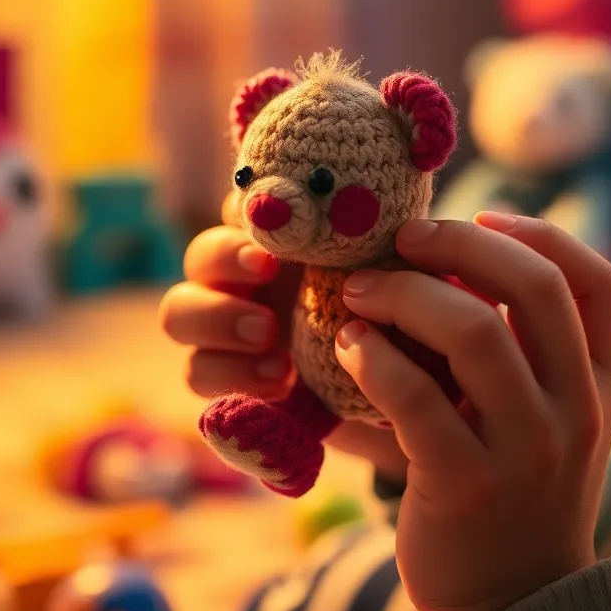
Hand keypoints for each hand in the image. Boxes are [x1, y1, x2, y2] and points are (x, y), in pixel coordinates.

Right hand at [159, 195, 410, 484]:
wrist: (407, 402)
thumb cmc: (404, 325)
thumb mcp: (403, 283)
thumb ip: (396, 248)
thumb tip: (432, 219)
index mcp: (278, 244)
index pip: (239, 208)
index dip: (249, 210)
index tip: (283, 224)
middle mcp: (242, 282)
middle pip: (198, 254)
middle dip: (224, 258)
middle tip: (265, 270)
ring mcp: (225, 332)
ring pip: (178, 312)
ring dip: (217, 318)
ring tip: (269, 334)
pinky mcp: (226, 381)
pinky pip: (198, 373)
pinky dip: (231, 375)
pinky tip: (280, 381)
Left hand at [335, 213, 610, 610]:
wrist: (512, 610)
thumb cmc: (514, 497)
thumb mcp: (549, 425)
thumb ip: (525, 357)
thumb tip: (444, 264)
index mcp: (599, 386)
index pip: (598, 284)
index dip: (542, 234)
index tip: (484, 215)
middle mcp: (577, 412)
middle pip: (535, 288)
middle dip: (462, 244)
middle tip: (404, 237)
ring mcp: (528, 451)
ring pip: (476, 334)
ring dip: (406, 295)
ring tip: (359, 294)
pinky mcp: (466, 485)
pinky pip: (416, 398)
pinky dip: (374, 358)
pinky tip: (347, 347)